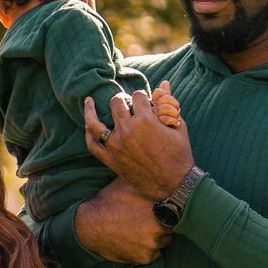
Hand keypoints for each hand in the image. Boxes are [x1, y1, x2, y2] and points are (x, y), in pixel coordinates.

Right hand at [70, 180, 169, 264]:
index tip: (162, 209)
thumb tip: (159, 168)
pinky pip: (153, 254)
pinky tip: (134, 241)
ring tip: (140, 230)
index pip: (178, 210)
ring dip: (156, 238)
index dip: (170, 210)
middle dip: (163, 224)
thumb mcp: (126, 182)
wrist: (89, 225)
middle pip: (172, 228)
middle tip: (148, 220)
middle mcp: (159, 227)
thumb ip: (145, 178)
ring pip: (164, 242)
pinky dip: (146, 250)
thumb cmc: (108, 201)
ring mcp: (152, 244)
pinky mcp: (144, 258)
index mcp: (159, 207)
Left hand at [83, 84, 194, 199]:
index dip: (142, 97)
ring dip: (91, 110)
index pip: (138, 96)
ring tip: (89, 101)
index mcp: (146, 120)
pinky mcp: (111, 160)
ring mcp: (116, 146)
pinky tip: (88, 125)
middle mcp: (127, 131)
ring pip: (96, 122)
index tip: (145, 103)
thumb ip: (168, 104)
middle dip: (122, 99)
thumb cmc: (180, 154)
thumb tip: (164, 83)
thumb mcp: (178, 126)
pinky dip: (88, 133)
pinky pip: (92, 144)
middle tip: (125, 103)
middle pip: (116, 103)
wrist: (175, 184)